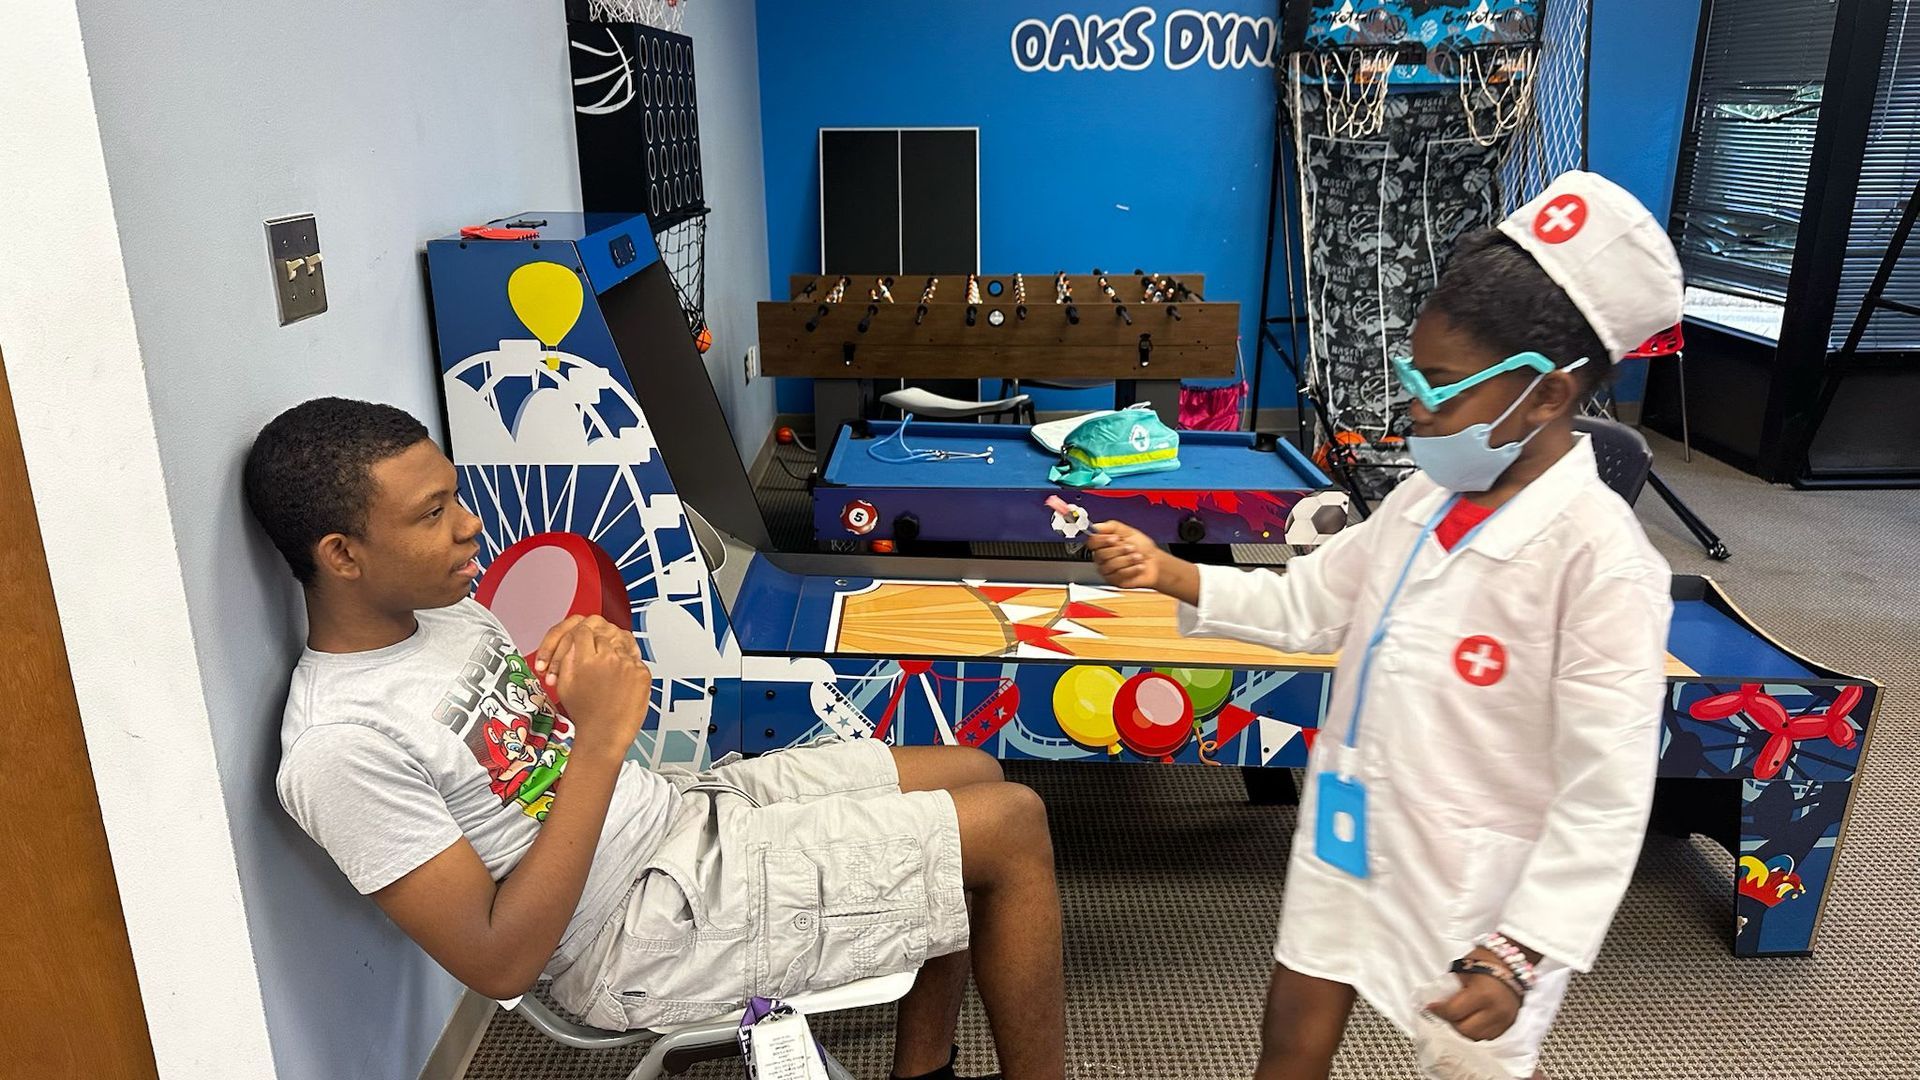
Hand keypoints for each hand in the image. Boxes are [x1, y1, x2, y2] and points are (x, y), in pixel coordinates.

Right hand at [532, 615, 651, 755]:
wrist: (605, 735)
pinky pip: (634, 658)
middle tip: (595, 657)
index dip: (580, 636)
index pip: (582, 630)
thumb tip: (573, 641)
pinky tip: (620, 680)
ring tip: (608, 671)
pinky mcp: (643, 673)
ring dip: (614, 652)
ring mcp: (628, 665)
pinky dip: (627, 665)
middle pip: (602, 634)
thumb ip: (567, 658)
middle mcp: (609, 658)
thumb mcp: (564, 684)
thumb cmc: (586, 715)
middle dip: (597, 643)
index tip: (582, 641)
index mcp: (586, 660)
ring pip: (621, 643)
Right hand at [1087, 521, 1198, 601]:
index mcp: (1103, 544)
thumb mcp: (1129, 532)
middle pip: (1100, 555)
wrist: (1155, 562)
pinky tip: (1139, 566)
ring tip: (1138, 557)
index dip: (1102, 540)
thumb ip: (1112, 527)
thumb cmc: (1142, 548)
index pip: (1092, 542)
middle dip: (1119, 550)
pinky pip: (1119, 574)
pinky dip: (1132, 569)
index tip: (1115, 538)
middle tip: (1131, 547)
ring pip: (1110, 565)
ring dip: (1128, 560)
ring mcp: (1108, 570)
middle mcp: (1102, 558)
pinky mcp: (1115, 581)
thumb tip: (1097, 526)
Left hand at [1424, 949, 1522, 1041]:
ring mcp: (1504, 1020)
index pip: (1454, 1012)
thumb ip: (1452, 988)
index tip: (1431, 1007)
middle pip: (1465, 1030)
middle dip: (1451, 1022)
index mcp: (1483, 994)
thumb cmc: (1486, 961)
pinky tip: (1471, 1020)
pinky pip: (1488, 1036)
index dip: (1438, 1011)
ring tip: (1457, 1017)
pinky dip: (1476, 1031)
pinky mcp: (1509, 1024)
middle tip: (1444, 1013)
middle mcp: (1495, 1011)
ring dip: (1463, 1029)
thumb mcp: (1464, 969)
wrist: (1513, 962)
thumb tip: (1439, 1002)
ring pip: (1476, 1037)